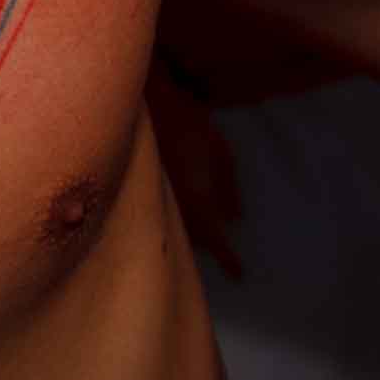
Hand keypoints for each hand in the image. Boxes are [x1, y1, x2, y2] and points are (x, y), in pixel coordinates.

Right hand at [146, 54, 244, 279]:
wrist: (146, 105)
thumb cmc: (190, 125)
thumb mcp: (222, 153)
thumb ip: (229, 188)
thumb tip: (236, 218)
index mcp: (197, 202)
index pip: (215, 241)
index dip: (228, 260)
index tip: (239, 275)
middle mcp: (173, 208)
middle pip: (189, 239)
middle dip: (205, 244)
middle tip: (219, 248)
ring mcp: (155, 200)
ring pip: (172, 228)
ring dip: (186, 232)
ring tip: (197, 230)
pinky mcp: (140, 191)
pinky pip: (159, 213)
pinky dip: (170, 217)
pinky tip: (175, 211)